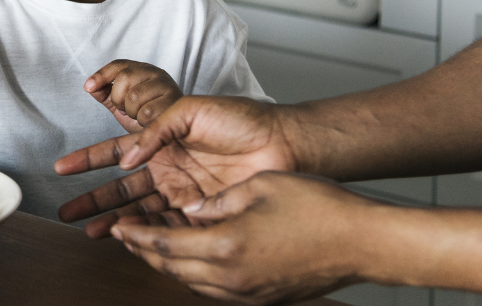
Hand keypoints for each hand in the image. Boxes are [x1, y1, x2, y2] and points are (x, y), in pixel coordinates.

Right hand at [54, 95, 296, 236]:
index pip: (116, 151)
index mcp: (161, 141)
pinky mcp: (201, 214)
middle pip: (121, 188)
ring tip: (89, 232)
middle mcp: (168, 168)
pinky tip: (129, 239)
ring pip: (139, 211)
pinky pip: (168, 227)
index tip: (63, 168)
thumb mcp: (189, 110)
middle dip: (93, 200)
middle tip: (68, 212)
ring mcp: (183, 193)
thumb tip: (128, 159)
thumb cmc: (242, 119)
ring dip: (114, 222)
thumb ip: (154, 129)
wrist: (283, 143)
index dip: (88, 160)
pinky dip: (147, 234)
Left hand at [84, 59, 183, 132]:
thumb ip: (105, 94)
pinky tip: (149, 123)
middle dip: (118, 99)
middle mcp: (155, 73)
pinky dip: (143, 121)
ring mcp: (166, 86)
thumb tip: (89, 86)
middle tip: (126, 110)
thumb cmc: (147, 118)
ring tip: (140, 116)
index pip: (118, 65)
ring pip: (134, 96)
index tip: (88, 87)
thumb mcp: (122, 105)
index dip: (101, 75)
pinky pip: (147, 112)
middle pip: (124, 77)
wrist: (172, 136)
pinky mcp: (175, 102)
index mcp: (142, 70)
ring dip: (132, 112)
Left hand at [112, 171, 377, 304]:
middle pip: (172, 269)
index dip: (135, 235)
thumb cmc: (319, 207)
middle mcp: (232, 277)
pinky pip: (215, 291)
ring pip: (191, 283)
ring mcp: (249, 293)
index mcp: (226, 245)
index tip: (116, 226)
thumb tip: (189, 209)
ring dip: (168, 265)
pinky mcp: (264, 299)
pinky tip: (192, 260)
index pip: (163, 244)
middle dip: (144, 251)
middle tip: (124, 234)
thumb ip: (217, 201)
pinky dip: (195, 275)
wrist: (364, 242)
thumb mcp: (258, 187)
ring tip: (152, 246)